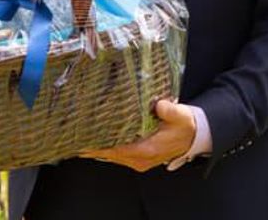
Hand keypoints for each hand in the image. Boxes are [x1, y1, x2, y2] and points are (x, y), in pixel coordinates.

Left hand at [81, 99, 195, 171]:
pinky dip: (107, 150)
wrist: (192, 137)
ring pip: (113, 157)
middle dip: (94, 148)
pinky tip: (96, 142)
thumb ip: (170, 111)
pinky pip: (118, 155)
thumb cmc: (184, 126)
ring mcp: (139, 161)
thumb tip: (159, 105)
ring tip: (81, 140)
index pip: (118, 150)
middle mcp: (141, 158)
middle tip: (75, 138)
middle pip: (111, 155)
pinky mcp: (139, 158)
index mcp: (149, 149)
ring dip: (99, 149)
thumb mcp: (181, 115)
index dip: (100, 146)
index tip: (84, 142)